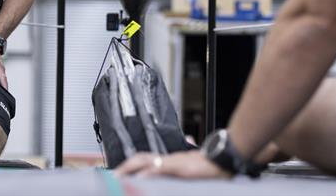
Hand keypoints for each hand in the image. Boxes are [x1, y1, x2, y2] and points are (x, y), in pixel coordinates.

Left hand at [115, 150, 230, 178]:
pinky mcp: (180, 167)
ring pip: (146, 161)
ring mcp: (173, 162)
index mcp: (169, 161)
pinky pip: (161, 168)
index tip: (118, 174)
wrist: (224, 159)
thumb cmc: (209, 166)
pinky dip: (149, 172)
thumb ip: (179, 167)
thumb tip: (177, 158)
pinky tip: (140, 177)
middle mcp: (168, 159)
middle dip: (124, 167)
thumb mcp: (191, 167)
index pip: (145, 160)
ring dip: (130, 169)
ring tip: (118, 177)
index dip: (130, 166)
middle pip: (140, 158)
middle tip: (111, 177)